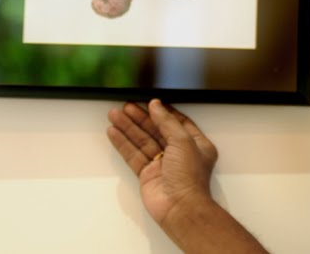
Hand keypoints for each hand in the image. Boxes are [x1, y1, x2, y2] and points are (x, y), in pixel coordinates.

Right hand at [107, 99, 218, 226]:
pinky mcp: (147, 174)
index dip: (163, 111)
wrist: (179, 207)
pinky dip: (123, 144)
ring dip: (128, 128)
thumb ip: (167, 122)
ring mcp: (162, 164)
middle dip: (141, 118)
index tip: (149, 102)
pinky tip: (113, 132)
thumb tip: (157, 105)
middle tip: (126, 106)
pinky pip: (133, 155)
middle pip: (157, 130)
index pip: (177, 122)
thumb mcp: (183, 141)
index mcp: (196, 144)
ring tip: (114, 115)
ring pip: (143, 141)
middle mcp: (179, 153)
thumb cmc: (189, 176)